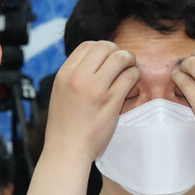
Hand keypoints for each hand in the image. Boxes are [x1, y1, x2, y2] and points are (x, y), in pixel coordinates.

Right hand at [43, 40, 139, 166]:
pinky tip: (130, 86)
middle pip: (105, 46)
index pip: (87, 46)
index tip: (107, 61)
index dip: (101, 50)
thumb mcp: (60, 93)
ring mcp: (95, 88)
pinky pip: (130, 76)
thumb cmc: (64, 125)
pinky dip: (134, 77)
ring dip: (129, 62)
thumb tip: (94, 62)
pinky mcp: (111, 101)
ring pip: (120, 57)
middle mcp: (78, 77)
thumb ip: (74, 76)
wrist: (66, 149)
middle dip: (117, 52)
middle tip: (122, 64)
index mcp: (64, 74)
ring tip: (128, 73)